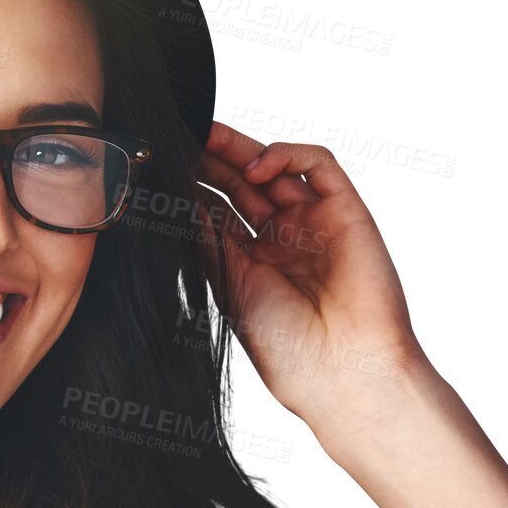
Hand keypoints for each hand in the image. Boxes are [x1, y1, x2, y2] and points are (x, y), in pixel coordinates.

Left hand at [192, 121, 430, 426]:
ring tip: (204, 139)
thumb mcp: (228, 283)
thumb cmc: (285, 344)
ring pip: (276, 167)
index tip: (161, 166)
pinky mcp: (346, 211)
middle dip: (211, 158)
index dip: (193, 184)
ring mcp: (314, 222)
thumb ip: (207, 237)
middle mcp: (282, 238)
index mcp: (250, 260)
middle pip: (243, 182)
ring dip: (240, 149)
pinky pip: (319, 166)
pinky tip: (254, 169)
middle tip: (179, 136)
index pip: (219, 207)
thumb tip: (178, 196)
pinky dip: (286, 155)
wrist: (340, 370)